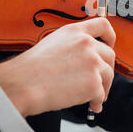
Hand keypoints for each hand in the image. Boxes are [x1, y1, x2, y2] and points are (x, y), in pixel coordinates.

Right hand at [0, 18, 115, 116]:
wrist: (22, 84)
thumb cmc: (30, 68)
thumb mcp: (52, 43)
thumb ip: (72, 45)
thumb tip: (84, 56)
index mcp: (75, 32)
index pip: (103, 26)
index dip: (110, 37)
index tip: (110, 45)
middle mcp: (86, 44)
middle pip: (109, 55)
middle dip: (106, 69)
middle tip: (100, 79)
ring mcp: (92, 63)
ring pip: (108, 75)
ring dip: (104, 87)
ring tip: (95, 96)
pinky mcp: (93, 83)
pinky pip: (101, 94)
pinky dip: (97, 101)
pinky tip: (92, 105)